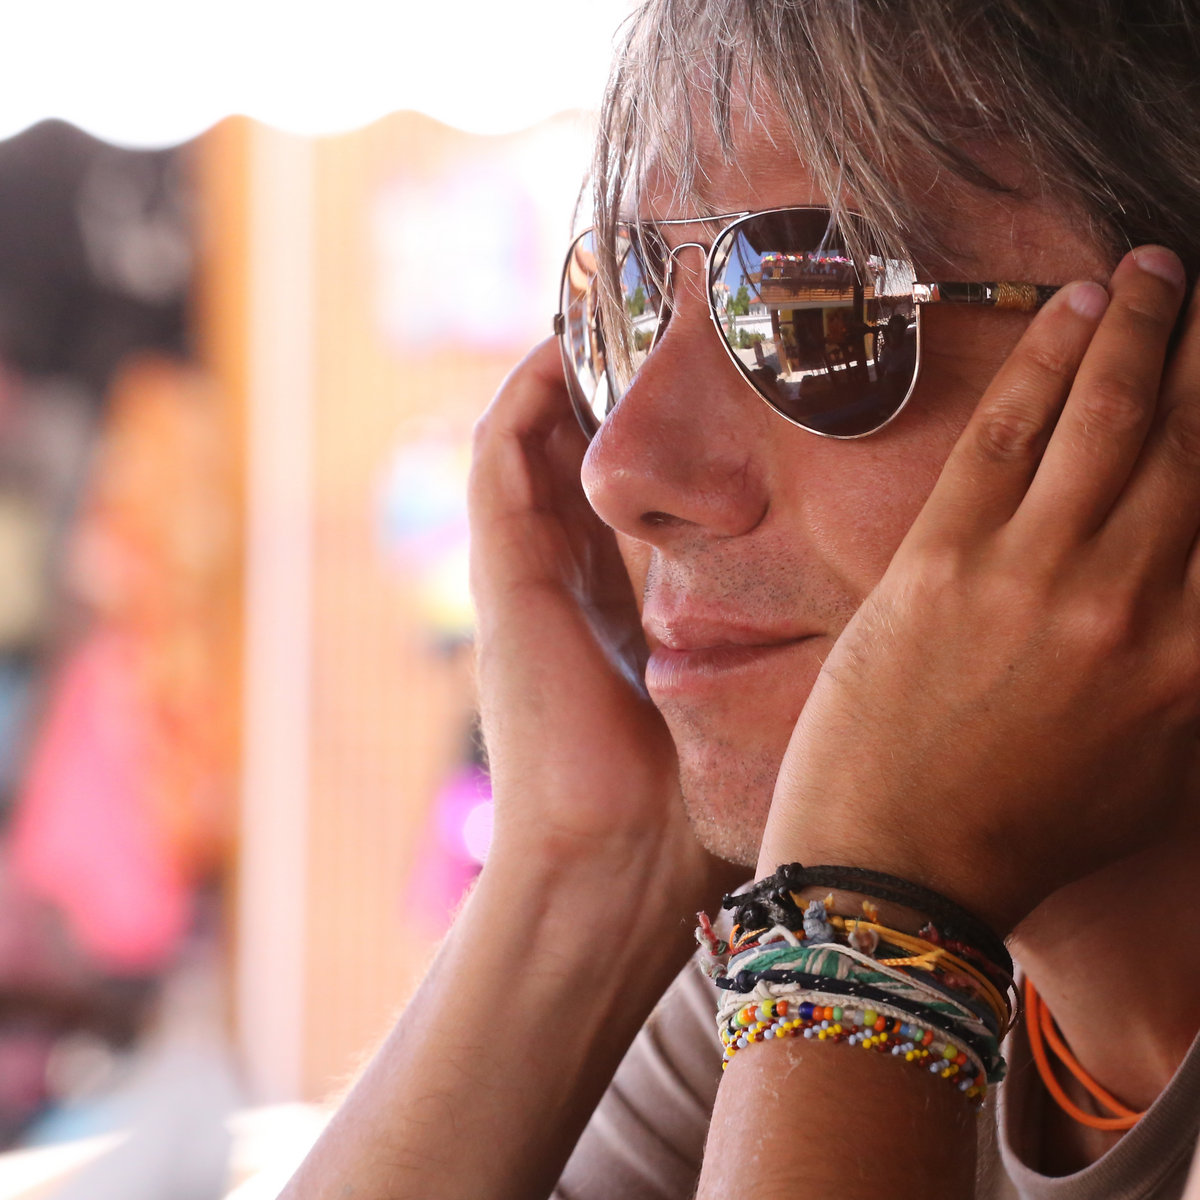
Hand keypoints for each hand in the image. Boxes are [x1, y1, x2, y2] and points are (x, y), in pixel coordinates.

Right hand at [470, 339, 738, 909]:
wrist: (614, 864)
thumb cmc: (688, 805)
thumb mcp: (750, 709)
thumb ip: (793, 662)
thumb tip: (888, 628)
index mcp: (619, 607)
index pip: (630, 497)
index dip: (662, 433)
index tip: (720, 374)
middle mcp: (569, 578)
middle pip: (579, 452)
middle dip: (614, 384)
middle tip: (669, 311)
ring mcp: (527, 571)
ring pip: (533, 439)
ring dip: (569, 373)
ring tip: (617, 299)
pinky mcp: (501, 570)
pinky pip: (499, 455)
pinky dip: (528, 394)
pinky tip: (572, 340)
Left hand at [760, 247, 1199, 932]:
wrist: (896, 865)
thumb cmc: (1021, 829)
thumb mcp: (1148, 767)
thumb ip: (1189, 673)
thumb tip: (1199, 585)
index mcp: (1195, 663)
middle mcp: (1134, 604)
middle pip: (1196, 442)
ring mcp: (1035, 575)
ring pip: (1108, 418)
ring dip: (1141, 329)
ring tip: (1157, 271)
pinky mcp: (944, 559)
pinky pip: (1009, 435)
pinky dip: (1046, 362)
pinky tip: (1073, 307)